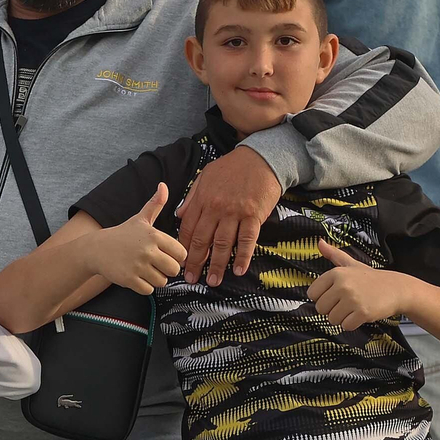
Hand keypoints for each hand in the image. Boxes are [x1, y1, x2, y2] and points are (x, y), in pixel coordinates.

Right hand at [92, 184, 186, 295]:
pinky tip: (137, 277)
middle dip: (166, 270)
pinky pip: (149, 290)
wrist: (96, 249)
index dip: (175, 256)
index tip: (166, 255)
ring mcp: (138, 265)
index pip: (181, 253)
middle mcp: (147, 250)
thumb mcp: (140, 219)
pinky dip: (144, 287)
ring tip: (145, 270)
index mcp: (154, 235)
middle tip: (156, 265)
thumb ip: (155, 204)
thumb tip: (163, 186)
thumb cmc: (122, 235)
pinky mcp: (129, 279)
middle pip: (174, 269)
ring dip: (155, 279)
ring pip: (162, 281)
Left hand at [176, 147, 281, 285]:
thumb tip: (179, 215)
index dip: (184, 247)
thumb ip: (192, 197)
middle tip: (192, 279)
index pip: (189, 228)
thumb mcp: (205, 176)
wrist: (260, 158)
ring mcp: (234, 212)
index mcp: (202, 200)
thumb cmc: (232, 167)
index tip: (181, 261)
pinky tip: (238, 270)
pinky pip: (247, 240)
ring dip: (217, 265)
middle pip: (203, 240)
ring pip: (223, 243)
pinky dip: (242, 256)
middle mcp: (215, 208)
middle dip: (196, 262)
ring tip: (212, 281)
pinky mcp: (253, 215)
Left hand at [306, 239, 407, 330]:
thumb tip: (319, 242)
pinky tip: (361, 314)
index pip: (312, 294)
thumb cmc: (371, 279)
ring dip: (342, 318)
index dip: (322, 297)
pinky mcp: (363, 312)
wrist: (397, 289)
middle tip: (347, 303)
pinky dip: (352, 324)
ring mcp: (353, 299)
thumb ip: (333, 254)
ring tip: (354, 307)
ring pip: (332, 319)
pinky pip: (346, 326)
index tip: (335, 295)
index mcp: (336, 273)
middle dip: (332, 309)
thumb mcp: (351, 264)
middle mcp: (342, 285)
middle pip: (320, 308)